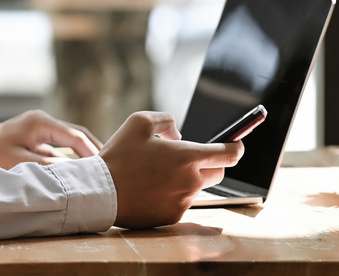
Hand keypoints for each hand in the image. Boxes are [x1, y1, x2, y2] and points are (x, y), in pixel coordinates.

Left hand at [0, 110, 102, 169]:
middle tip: (110, 168)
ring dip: (81, 155)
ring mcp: (37, 129)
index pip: (76, 136)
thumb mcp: (22, 163)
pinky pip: (56, 148)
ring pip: (67, 142)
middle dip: (93, 151)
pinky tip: (75, 173)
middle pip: (76, 135)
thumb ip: (50, 167)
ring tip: (97, 172)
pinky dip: (67, 159)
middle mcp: (42, 121)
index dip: (93, 152)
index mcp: (41, 122)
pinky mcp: (32, 139)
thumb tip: (77, 173)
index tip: (107, 167)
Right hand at [100, 111, 243, 228]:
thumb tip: (178, 136)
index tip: (237, 146)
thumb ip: (166, 121)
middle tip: (188, 159)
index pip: (228, 154)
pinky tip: (151, 189)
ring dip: (187, 180)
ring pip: (197, 188)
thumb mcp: (139, 122)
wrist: (101, 192)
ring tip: (158, 175)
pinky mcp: (173, 216)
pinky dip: (172, 194)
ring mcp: (183, 201)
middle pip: (218, 173)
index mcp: (187, 157)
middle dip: (210, 164)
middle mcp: (191, 181)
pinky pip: (181, 202)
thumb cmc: (119, 155)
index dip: (236, 148)